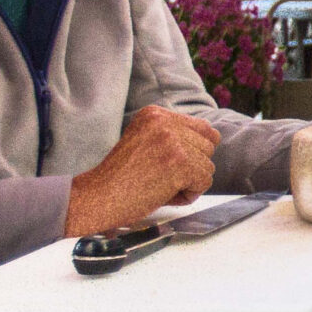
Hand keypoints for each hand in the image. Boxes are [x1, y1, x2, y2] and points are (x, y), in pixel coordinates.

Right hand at [67, 104, 220, 234]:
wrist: (97, 197)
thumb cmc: (119, 177)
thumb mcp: (143, 141)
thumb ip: (173, 135)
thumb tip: (214, 138)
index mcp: (154, 114)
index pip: (201, 128)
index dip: (193, 152)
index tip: (170, 165)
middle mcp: (164, 122)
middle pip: (208, 146)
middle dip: (192, 168)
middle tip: (163, 178)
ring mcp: (173, 142)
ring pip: (208, 165)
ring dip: (189, 182)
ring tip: (160, 187)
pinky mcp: (179, 163)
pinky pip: (204, 181)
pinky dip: (189, 194)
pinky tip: (164, 195)